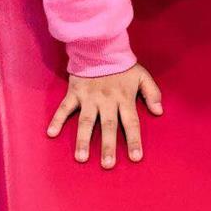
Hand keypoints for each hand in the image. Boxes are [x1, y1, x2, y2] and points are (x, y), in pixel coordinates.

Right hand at [46, 63, 162, 167]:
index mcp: (124, 98)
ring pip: (86, 121)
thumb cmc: (122, 65)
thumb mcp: (142, 75)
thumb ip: (152, 93)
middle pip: (108, 126)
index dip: (134, 140)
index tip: (135, 158)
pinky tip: (51, 134)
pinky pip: (64, 108)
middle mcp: (106, 101)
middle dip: (108, 146)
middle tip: (108, 165)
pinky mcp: (74, 92)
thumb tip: (159, 112)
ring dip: (83, 139)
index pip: (131, 122)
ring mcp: (89, 98)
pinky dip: (56, 120)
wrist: (100, 46)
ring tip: (81, 158)